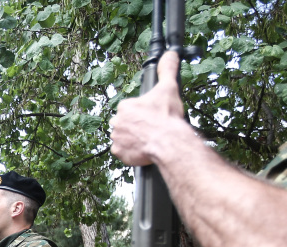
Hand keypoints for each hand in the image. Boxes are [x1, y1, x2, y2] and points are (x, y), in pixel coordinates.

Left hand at [109, 51, 188, 166]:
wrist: (168, 142)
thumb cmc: (167, 117)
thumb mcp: (168, 88)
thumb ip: (167, 70)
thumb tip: (170, 54)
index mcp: (125, 106)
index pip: (131, 109)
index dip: (143, 113)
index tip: (152, 117)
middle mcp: (117, 121)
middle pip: (126, 123)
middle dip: (136, 126)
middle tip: (151, 129)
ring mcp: (116, 138)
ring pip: (123, 137)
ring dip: (133, 139)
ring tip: (148, 139)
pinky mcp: (119, 153)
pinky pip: (122, 152)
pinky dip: (130, 152)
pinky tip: (142, 149)